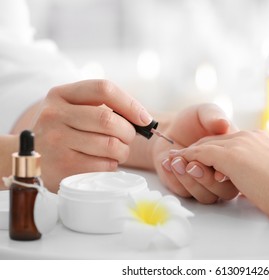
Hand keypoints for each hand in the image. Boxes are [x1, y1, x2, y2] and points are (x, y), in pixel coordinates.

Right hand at [31, 79, 152, 191]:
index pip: (103, 89)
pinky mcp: (61, 166)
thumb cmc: (60, 132)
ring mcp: (55, 141)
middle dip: (128, 132)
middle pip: (109, 120)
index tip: (144, 118)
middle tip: (128, 138)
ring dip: (122, 151)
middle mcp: (54, 115)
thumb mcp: (71, 109)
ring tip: (117, 152)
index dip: (130, 103)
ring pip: (110, 145)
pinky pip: (103, 165)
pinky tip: (103, 162)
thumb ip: (100, 107)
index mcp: (61, 94)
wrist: (24, 158)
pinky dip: (111, 165)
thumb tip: (142, 119)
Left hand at [151, 104, 239, 203]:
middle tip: (191, 164)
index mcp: (235, 156)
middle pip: (225, 191)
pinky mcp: (188, 189)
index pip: (239, 171)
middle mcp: (224, 173)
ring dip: (190, 181)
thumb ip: (213, 117)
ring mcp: (206, 184)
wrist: (170, 129)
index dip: (229, 174)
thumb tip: (223, 124)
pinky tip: (167, 162)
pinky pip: (185, 193)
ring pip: (206, 197)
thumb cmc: (193, 120)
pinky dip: (175, 179)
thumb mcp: (204, 112)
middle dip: (206, 179)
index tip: (217, 174)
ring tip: (175, 161)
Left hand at [172, 130, 268, 220]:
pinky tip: (180, 162)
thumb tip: (252, 179)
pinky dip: (189, 158)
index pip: (226, 143)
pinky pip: (202, 154)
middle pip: (213, 142)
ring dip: (188, 155)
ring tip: (174, 161)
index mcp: (258, 140)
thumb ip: (261, 169)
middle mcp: (248, 138)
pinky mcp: (231, 156)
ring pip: (206, 147)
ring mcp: (240, 144)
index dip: (210, 153)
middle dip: (195, 152)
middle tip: (180, 160)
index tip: (198, 161)